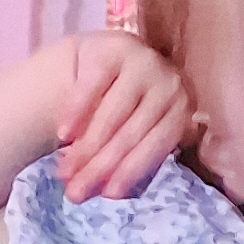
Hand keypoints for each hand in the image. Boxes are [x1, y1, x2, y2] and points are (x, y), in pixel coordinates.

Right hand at [53, 33, 193, 202]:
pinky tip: (62, 135)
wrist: (107, 58)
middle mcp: (169, 82)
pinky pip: (92, 87)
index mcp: (181, 108)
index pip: (157, 145)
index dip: (131, 171)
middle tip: (74, 192)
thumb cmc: (125, 107)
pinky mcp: (114, 48)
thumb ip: (130, 156)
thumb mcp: (137, 130)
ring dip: (85, 147)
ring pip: (112, 114)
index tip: (105, 195)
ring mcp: (144, 61)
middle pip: (131, 133)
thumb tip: (106, 194)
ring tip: (64, 171)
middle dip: (100, 166)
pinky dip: (76, 113)